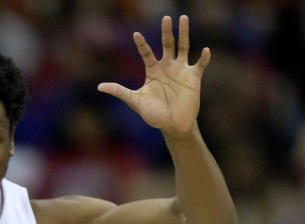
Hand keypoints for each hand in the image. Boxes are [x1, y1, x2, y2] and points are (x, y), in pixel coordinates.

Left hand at [98, 15, 208, 135]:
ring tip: (184, 18)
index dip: (141, 44)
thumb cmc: (153, 114)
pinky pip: (200, 65)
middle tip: (166, 18)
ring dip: (184, 33)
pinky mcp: (193, 78)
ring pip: (183, 47)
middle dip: (166, 31)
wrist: (172, 125)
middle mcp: (167, 67)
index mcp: (153, 71)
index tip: (135, 35)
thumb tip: (99, 86)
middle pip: (167, 44)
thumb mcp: (135, 101)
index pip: (146, 53)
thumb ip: (119, 91)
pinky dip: (203, 58)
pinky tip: (205, 50)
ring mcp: (181, 70)